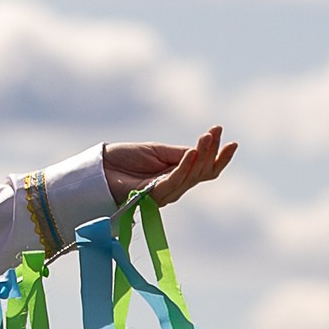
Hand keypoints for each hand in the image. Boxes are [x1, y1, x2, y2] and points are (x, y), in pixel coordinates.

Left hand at [102, 125, 234, 212]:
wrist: (99, 167)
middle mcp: (174, 187)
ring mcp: (164, 193)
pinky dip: (184, 167)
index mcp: (177, 175)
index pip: (204, 169)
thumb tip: (202, 151)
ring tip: (207, 139)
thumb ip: (179, 154)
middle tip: (215, 133)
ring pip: (191, 177)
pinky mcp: (152, 195)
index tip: (229, 138)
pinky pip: (173, 181)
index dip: (218, 156)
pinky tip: (192, 152)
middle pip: (201, 173)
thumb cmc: (125, 159)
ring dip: (201, 156)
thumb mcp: (158, 151)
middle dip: (211, 152)